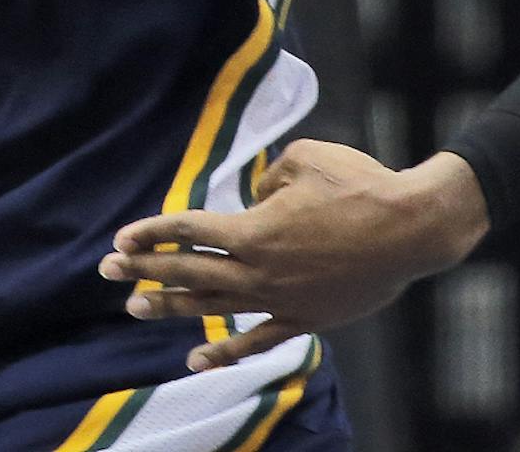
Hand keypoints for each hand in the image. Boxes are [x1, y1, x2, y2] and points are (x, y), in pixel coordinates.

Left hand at [98, 141, 488, 372]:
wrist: (413, 228)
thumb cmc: (358, 184)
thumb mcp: (302, 158)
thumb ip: (265, 179)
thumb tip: (253, 195)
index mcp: (254, 227)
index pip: (188, 230)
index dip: (152, 233)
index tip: (121, 239)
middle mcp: (260, 269)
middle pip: (190, 271)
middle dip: (145, 271)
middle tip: (107, 271)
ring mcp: (283, 299)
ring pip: (215, 307)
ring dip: (173, 307)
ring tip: (135, 308)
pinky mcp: (307, 319)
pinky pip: (259, 339)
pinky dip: (226, 351)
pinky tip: (197, 360)